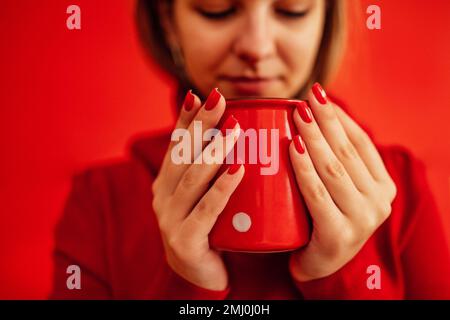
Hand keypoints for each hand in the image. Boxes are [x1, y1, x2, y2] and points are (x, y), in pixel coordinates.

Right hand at [152, 89, 243, 290]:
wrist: (200, 274)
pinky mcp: (184, 240)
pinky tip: (238, 170)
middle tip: (218, 99)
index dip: (186, 118)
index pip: (175, 144)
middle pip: (182, 154)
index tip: (200, 94)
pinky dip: (222, 189)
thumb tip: (239, 132)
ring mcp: (170, 218)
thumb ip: (213, 169)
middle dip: (200, 125)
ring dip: (213, 151)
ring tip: (235, 130)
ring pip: (192, 179)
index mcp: (166, 182)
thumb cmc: (210, 228)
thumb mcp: (205, 194)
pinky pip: (205, 211)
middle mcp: (162, 196)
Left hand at [288, 84, 396, 281]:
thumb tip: (310, 112)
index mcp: (383, 186)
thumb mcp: (338, 188)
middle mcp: (379, 201)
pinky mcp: (338, 235)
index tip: (318, 94)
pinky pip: (317, 194)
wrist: (318, 265)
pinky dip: (304, 169)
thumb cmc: (323, 218)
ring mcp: (361, 220)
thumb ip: (335, 159)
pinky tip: (292, 148)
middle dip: (325, 121)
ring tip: (297, 115)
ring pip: (333, 169)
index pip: (361, 142)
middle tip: (305, 98)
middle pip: (346, 152)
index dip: (339, 117)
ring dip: (314, 138)